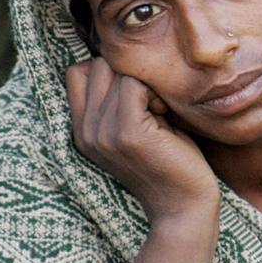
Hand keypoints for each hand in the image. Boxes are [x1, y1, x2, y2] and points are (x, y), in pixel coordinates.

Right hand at [66, 58, 218, 223]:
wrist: (184, 207)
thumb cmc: (170, 162)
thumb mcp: (136, 128)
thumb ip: (119, 99)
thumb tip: (122, 55)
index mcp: (82, 130)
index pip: (77, 72)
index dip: (110, 73)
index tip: (138, 97)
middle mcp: (85, 131)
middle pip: (96, 65)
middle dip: (129, 75)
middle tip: (152, 104)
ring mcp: (102, 132)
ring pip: (116, 71)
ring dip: (145, 83)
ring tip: (159, 112)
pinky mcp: (126, 132)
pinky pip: (134, 85)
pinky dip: (155, 92)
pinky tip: (166, 116)